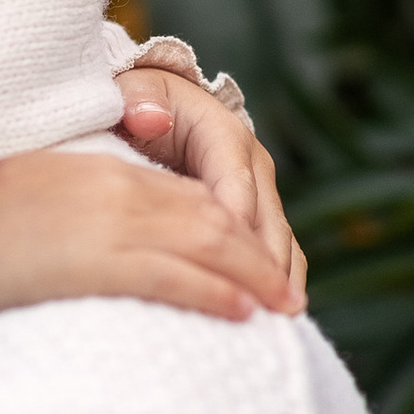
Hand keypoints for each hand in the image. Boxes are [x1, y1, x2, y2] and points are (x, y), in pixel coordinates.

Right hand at [0, 145, 302, 324]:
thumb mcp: (34, 195)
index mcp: (102, 172)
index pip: (184, 196)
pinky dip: (216, 293)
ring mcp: (112, 226)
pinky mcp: (99, 263)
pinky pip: (176, 277)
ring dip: (254, 277)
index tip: (248, 258)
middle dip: (256, 256)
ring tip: (283, 307)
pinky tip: (242, 312)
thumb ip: (79, 206)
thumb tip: (99, 239)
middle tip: (287, 291)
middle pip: (211, 219)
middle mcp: (119, 192)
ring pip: (208, 246)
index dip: (227, 229)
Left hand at [115, 67, 306, 302]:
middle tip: (266, 304)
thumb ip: (139, 103)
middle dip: (265, 263)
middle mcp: (251, 166)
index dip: (234, 226)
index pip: (234, 187)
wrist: (152, 105)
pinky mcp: (253, 215)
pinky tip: (273, 316)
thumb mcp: (133, 95)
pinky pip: (270, 251)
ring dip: (278, 278)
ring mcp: (257, 192)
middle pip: (264, 219)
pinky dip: (272, 281)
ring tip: (280, 318)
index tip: (227, 264)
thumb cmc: (138, 105)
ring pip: (276, 239)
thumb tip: (148, 116)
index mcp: (224, 136)